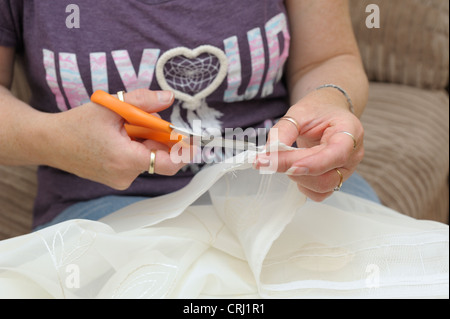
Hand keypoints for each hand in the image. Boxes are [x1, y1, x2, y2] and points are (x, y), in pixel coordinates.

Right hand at [43, 89, 186, 189]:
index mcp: (127, 160)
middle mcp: (126, 176)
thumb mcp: (111, 106)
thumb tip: (170, 97)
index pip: (169, 163)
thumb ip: (143, 101)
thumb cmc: (77, 124)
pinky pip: (137, 162)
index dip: (185, 151)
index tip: (195, 140)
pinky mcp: (116, 179)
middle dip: (159, 136)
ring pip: (148, 158)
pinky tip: (120, 135)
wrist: (50, 142)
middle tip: (144, 118)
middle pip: (159, 156)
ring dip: (146, 140)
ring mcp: (120, 180)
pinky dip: (136, 147)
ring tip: (125, 125)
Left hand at [255, 89, 364, 200]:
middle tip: (269, 160)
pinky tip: (294, 170)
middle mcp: (352, 155)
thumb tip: (267, 154)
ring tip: (284, 161)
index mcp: (350, 132)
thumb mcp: (298, 113)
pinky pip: (320, 193)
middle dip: (295, 171)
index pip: (337, 154)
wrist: (327, 113)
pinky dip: (303, 186)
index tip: (290, 167)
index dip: (314, 164)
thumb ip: (283, 131)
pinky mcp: (336, 180)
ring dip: (298, 178)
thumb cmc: (317, 110)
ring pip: (323, 188)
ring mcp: (345, 170)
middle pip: (327, 176)